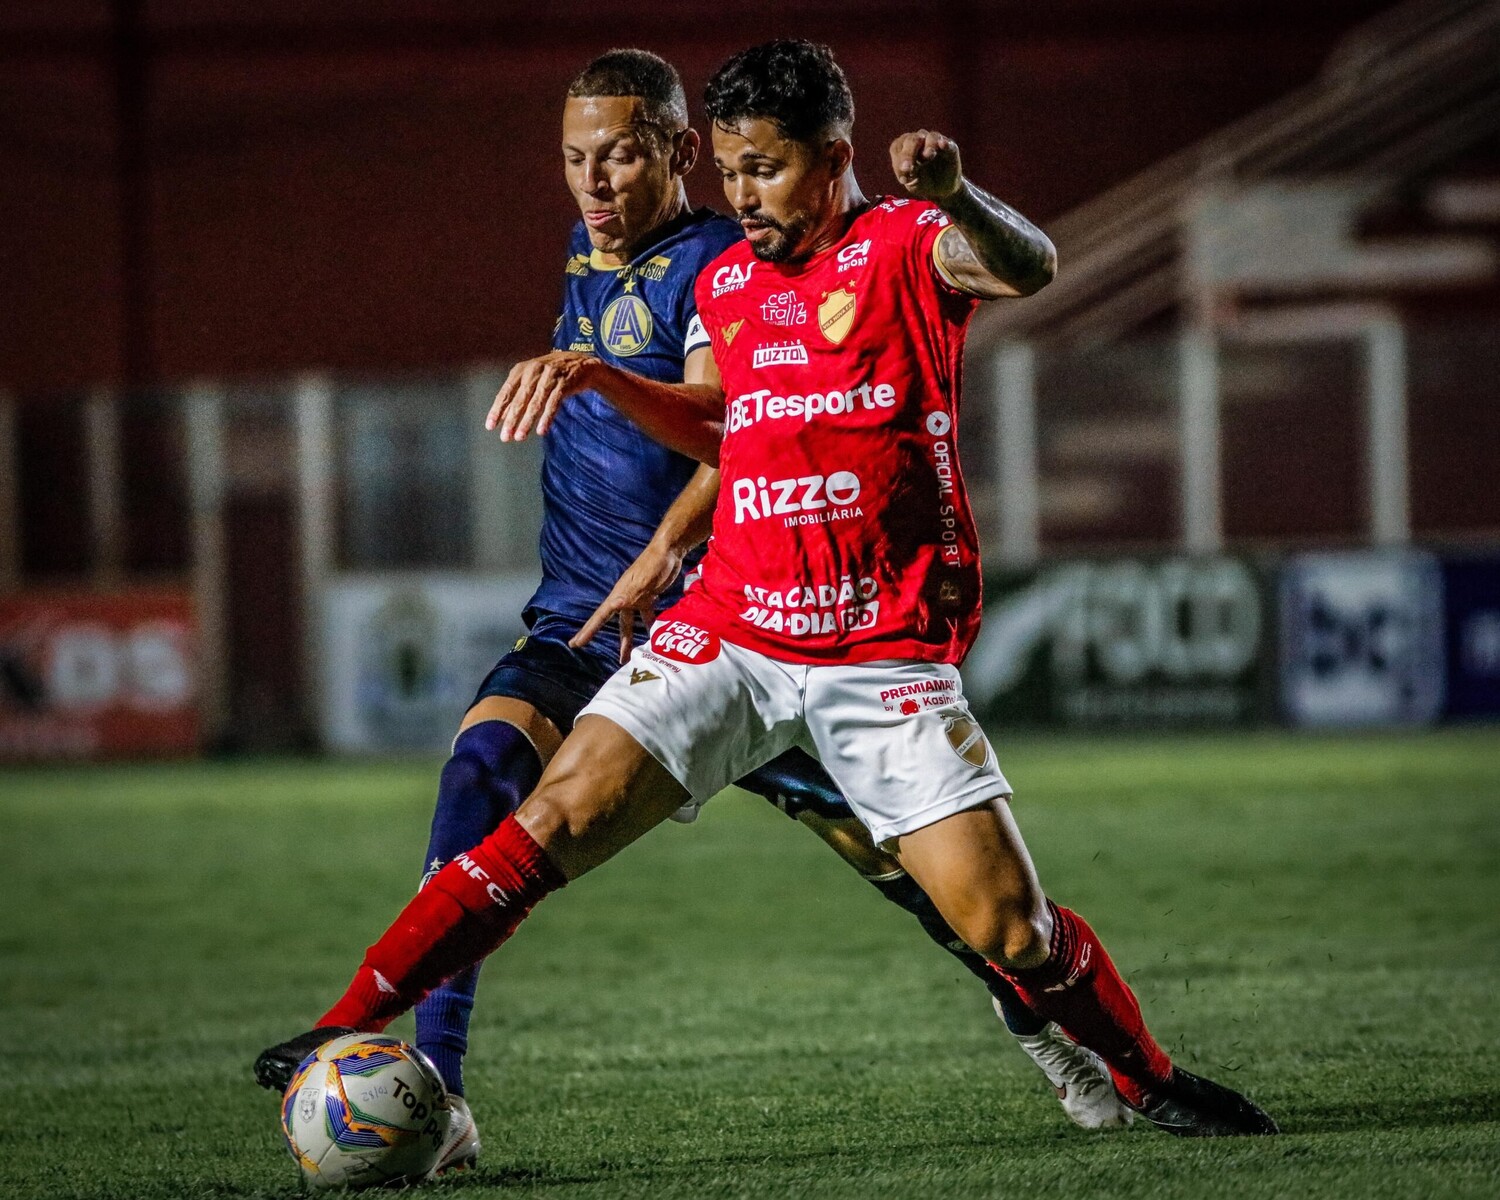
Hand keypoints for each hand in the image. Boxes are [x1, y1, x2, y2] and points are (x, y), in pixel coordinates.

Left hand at [485, 351, 601, 441]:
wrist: (580, 363)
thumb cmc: (551, 374)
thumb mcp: (531, 381)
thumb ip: (517, 396)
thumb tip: (502, 417)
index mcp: (521, 370)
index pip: (506, 392)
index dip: (497, 410)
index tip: (490, 426)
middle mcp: (533, 371)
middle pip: (519, 399)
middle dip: (511, 420)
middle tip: (505, 437)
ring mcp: (549, 376)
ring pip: (535, 403)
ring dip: (527, 421)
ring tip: (520, 437)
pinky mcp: (564, 383)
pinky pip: (553, 403)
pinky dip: (546, 418)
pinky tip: (541, 431)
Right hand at [570, 539, 686, 663]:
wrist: (668, 552)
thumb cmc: (653, 564)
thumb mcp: (642, 580)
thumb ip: (630, 594)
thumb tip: (614, 605)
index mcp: (619, 595)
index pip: (600, 617)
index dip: (587, 631)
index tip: (575, 644)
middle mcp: (625, 599)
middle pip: (616, 624)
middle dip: (616, 642)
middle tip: (614, 661)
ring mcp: (637, 598)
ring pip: (631, 623)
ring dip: (631, 639)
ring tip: (631, 656)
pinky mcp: (649, 596)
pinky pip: (646, 615)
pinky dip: (649, 625)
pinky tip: (651, 636)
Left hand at [890, 130, 962, 203]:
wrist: (942, 189)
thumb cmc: (923, 182)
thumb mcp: (912, 183)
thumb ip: (906, 175)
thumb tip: (904, 168)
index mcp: (903, 147)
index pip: (897, 147)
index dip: (898, 161)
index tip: (903, 179)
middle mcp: (919, 140)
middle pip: (912, 140)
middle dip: (909, 154)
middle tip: (908, 168)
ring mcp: (935, 142)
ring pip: (930, 137)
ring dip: (927, 146)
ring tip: (927, 156)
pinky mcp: (950, 147)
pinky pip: (947, 142)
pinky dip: (944, 143)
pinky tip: (942, 145)